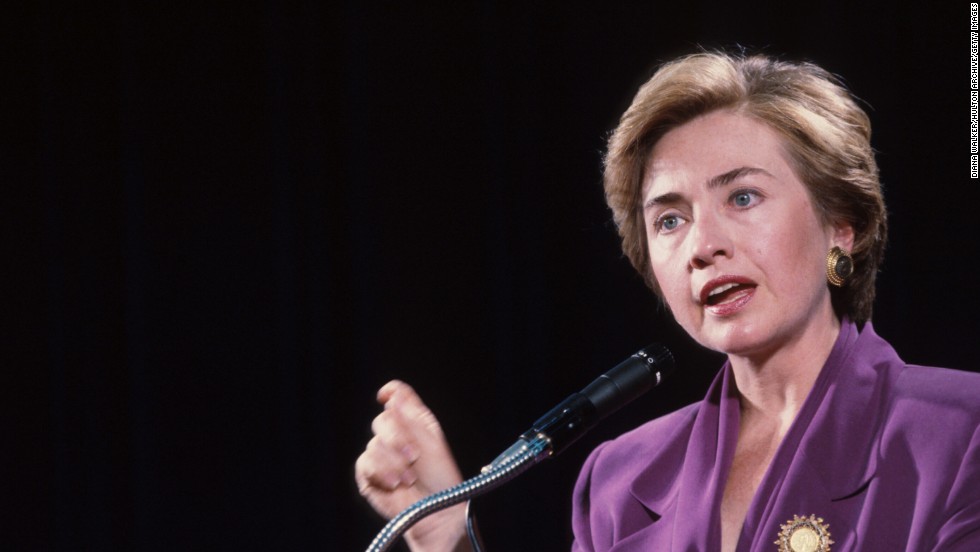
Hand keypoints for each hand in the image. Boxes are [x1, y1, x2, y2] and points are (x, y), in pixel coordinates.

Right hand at [355, 380, 470, 550]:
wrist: (434, 511)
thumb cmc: (440, 479)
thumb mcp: (431, 444)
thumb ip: (411, 420)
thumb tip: (393, 397)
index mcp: (415, 422)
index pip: (398, 396)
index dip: (391, 392)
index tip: (384, 396)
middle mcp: (397, 435)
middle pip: (383, 419)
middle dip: (397, 438)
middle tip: (413, 456)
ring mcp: (381, 454)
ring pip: (374, 444)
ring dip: (393, 462)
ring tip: (409, 479)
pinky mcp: (369, 474)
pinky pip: (366, 463)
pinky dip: (381, 472)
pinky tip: (394, 484)